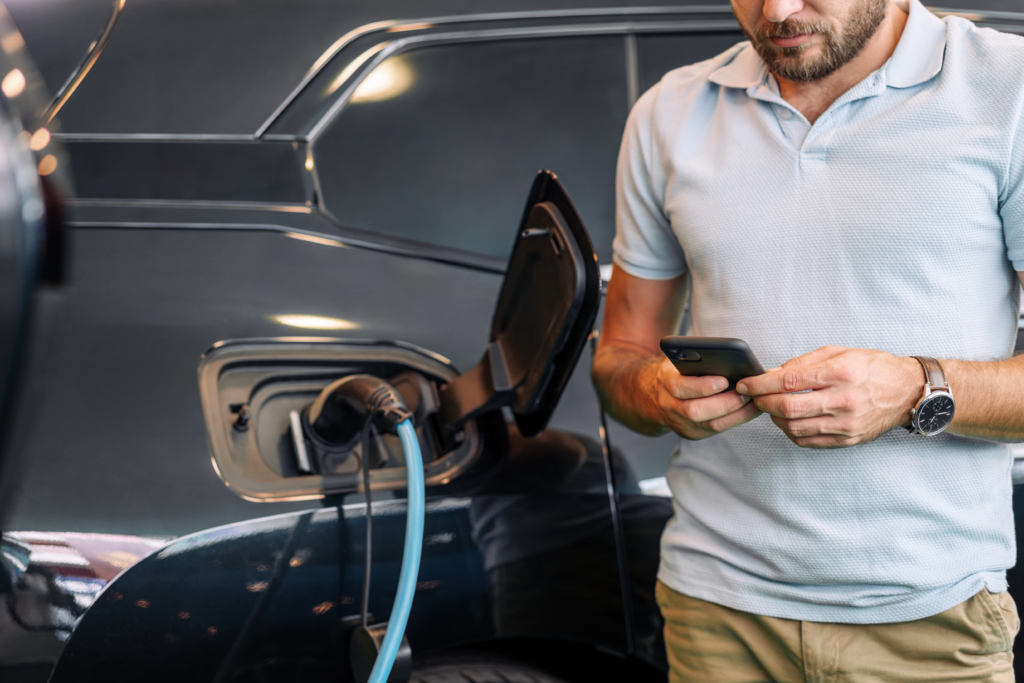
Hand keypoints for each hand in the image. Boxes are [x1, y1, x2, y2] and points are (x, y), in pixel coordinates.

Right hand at [652, 358, 761, 439]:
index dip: (702, 386)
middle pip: (694, 411)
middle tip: (745, 394)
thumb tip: (729, 360)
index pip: (679, 386)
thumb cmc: (680, 371)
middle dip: (724, 403)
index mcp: (665, 380)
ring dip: (734, 413)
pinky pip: (716, 430)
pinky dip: (735, 419)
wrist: (662, 393)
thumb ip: (697, 360)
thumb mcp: (682, 360)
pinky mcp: (692, 433)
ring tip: (752, 401)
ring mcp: (680, 422)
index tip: (724, 381)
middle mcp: (669, 404)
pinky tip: (749, 410)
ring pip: (708, 424)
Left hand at [736, 346, 922, 447]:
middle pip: (788, 408)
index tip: (745, 384)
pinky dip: (791, 431)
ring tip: (771, 406)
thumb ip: (802, 363)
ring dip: (774, 418)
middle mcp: (844, 400)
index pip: (788, 381)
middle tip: (753, 397)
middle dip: (762, 402)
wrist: (907, 391)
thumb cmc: (871, 367)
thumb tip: (770, 374)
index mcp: (840, 373)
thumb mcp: (838, 352)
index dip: (760, 384)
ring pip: (794, 428)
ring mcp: (847, 424)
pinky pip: (808, 441)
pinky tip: (789, 420)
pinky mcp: (848, 439)